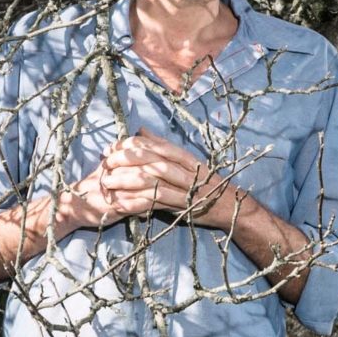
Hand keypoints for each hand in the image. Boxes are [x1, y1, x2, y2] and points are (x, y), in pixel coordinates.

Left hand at [94, 133, 233, 226]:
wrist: (232, 206)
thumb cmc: (206, 183)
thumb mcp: (186, 161)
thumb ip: (163, 146)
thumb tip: (141, 130)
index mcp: (182, 155)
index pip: (152, 144)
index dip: (128, 144)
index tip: (110, 148)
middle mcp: (183, 168)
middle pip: (149, 159)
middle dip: (124, 160)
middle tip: (105, 163)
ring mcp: (184, 187)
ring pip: (151, 179)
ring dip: (126, 181)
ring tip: (107, 183)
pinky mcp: (183, 206)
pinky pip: (156, 202)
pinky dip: (136, 203)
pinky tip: (121, 205)